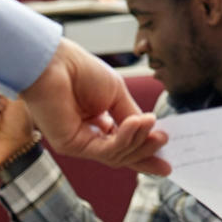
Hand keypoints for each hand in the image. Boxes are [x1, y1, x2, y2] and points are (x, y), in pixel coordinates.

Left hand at [20, 39, 168, 174]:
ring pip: (116, 155)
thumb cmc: (81, 71)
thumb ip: (132, 116)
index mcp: (98, 122)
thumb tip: (149, 130)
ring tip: (151, 125)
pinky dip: (124, 139)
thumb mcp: (117, 94)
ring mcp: (79, 143)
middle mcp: (88, 135)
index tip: (167, 159)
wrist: (55, 63)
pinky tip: (137, 123)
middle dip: (145, 151)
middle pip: (122, 155)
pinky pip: (104, 150)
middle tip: (164, 141)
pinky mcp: (70, 145)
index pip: (124, 143)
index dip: (145, 150)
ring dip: (138, 141)